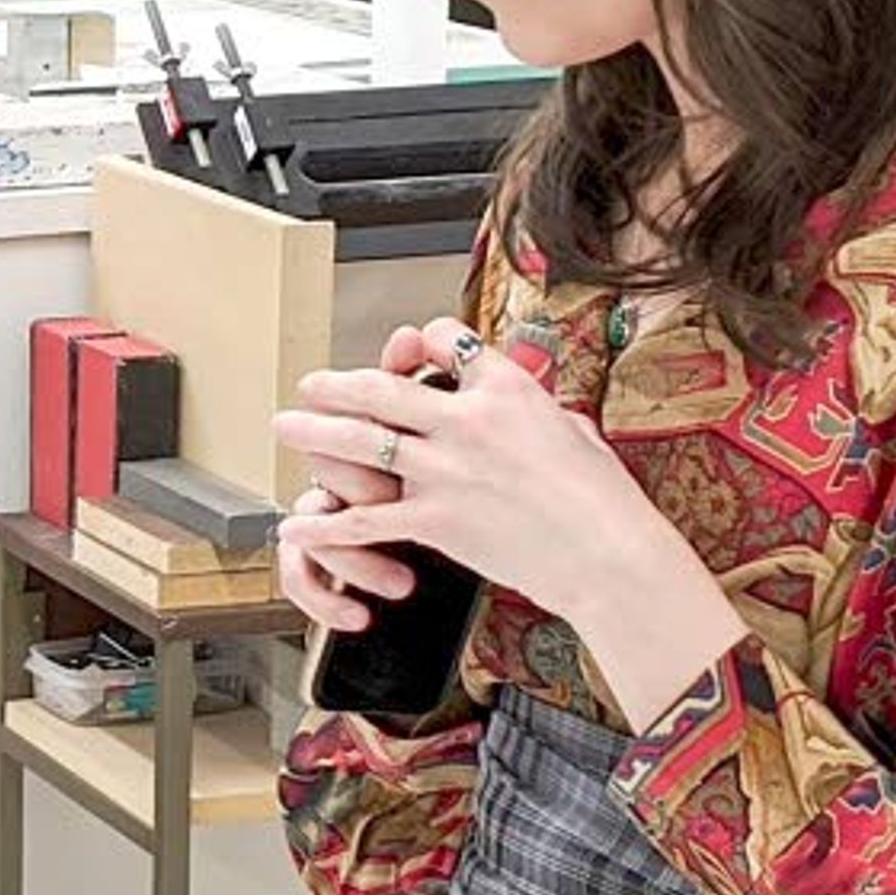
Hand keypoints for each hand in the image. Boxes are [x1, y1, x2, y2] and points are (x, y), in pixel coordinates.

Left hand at [273, 331, 740, 718]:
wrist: (608, 553)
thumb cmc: (603, 497)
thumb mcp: (575, 429)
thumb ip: (539, 409)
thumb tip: (535, 402)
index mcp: (507, 389)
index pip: (448, 341)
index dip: (422, 341)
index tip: (406, 348)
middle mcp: (467, 421)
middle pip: (383, 389)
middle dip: (338, 385)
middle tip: (312, 384)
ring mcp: (446, 471)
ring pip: (361, 442)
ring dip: (315, 434)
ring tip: (287, 427)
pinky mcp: (435, 520)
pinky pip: (365, 520)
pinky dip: (325, 523)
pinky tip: (299, 522)